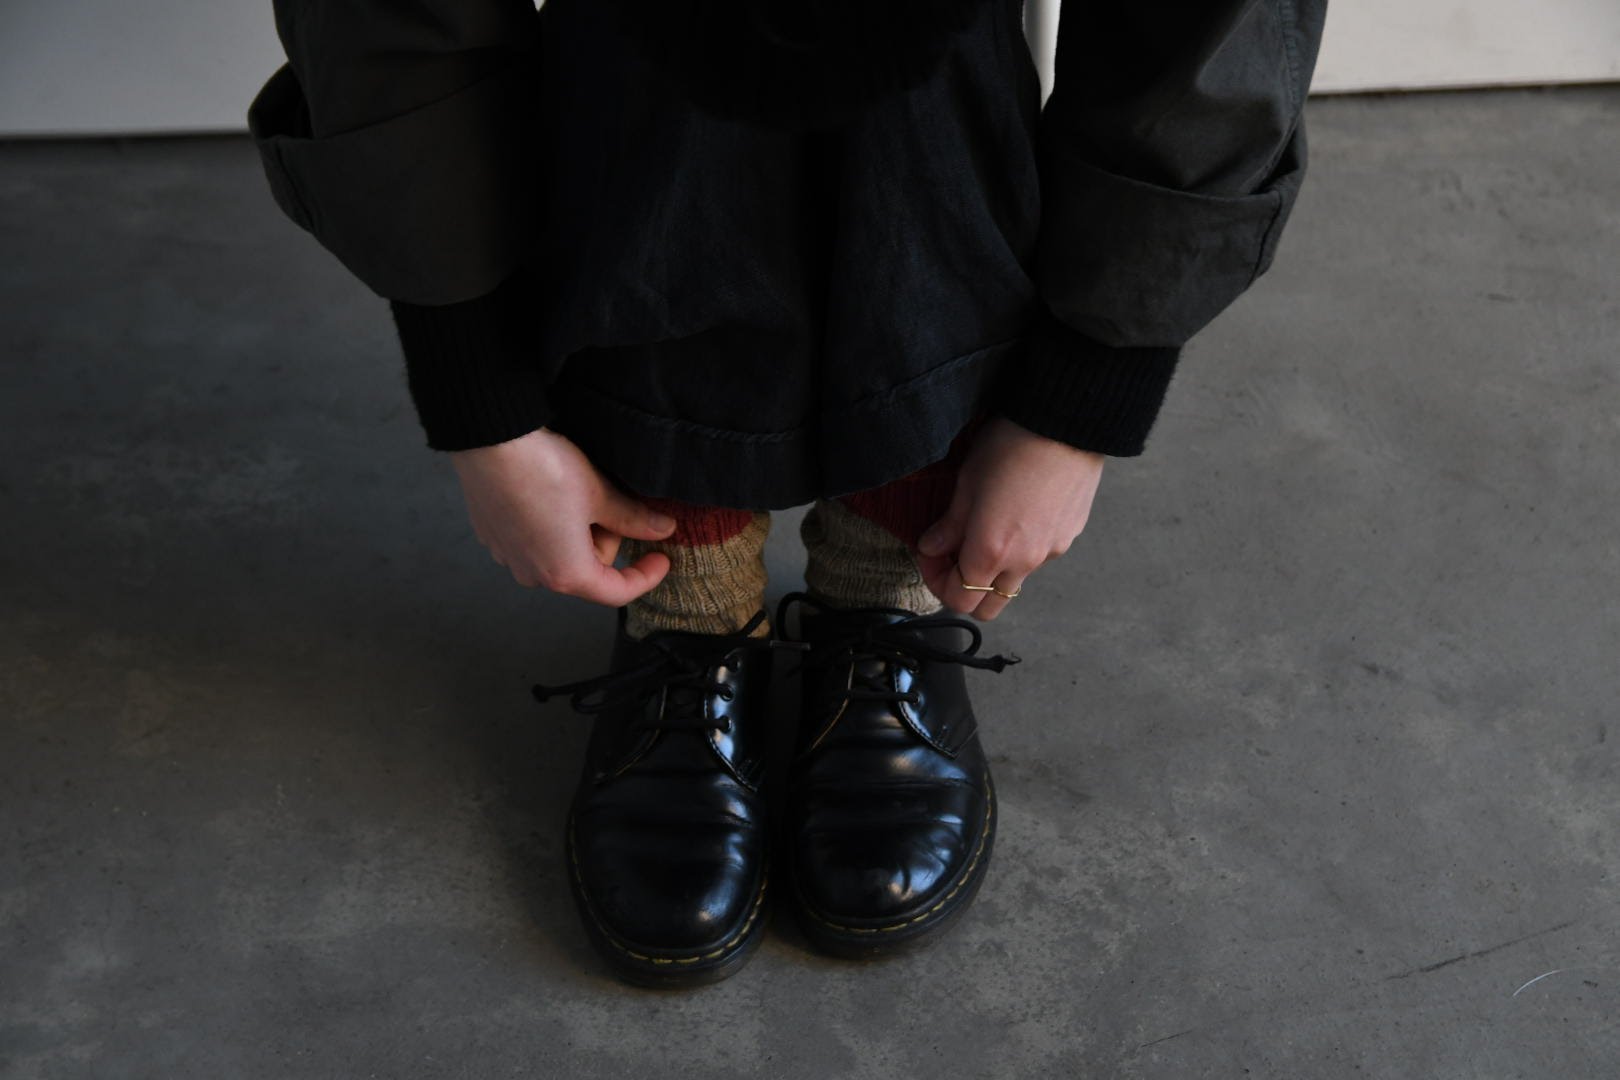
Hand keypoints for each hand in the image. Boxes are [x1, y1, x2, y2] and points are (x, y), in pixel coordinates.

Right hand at [448, 427, 677, 604]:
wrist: (490, 440)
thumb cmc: (545, 469)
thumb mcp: (600, 493)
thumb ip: (634, 519)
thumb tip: (662, 529)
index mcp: (566, 574)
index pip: (617, 591)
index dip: (645, 576)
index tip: (662, 558)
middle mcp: (534, 575)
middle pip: (589, 569)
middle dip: (605, 539)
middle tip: (605, 500)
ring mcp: (509, 557)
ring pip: (562, 554)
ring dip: (578, 531)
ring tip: (573, 492)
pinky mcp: (493, 537)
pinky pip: (535, 541)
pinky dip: (551, 524)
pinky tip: (548, 492)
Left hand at [915, 416, 1104, 619]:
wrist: (1066, 422)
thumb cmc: (1012, 446)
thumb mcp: (966, 484)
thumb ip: (949, 525)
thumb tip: (932, 546)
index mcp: (991, 552)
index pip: (958, 599)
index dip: (936, 583)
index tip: (929, 556)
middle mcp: (1024, 562)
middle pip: (989, 607)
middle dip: (965, 591)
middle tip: (952, 557)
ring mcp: (1051, 552)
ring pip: (1014, 581)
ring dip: (994, 570)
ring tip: (985, 530)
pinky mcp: (1069, 535)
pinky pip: (1039, 558)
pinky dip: (1021, 550)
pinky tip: (1016, 515)